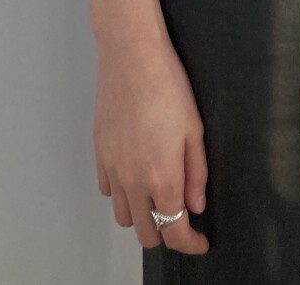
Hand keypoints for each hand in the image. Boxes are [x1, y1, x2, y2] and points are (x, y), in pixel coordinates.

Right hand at [93, 30, 209, 254]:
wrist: (131, 57)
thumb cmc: (167, 86)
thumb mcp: (195, 129)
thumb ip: (196, 173)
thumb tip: (195, 205)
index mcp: (162, 176)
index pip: (174, 230)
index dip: (190, 244)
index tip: (200, 242)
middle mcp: (133, 179)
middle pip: (146, 233)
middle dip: (166, 233)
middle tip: (181, 218)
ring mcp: (112, 168)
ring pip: (123, 217)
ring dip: (142, 216)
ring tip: (157, 196)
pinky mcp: (99, 154)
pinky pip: (108, 191)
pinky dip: (122, 194)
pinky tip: (136, 176)